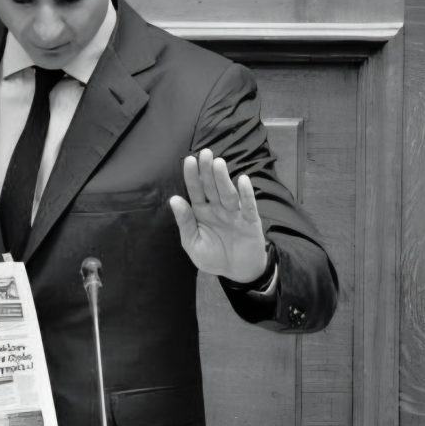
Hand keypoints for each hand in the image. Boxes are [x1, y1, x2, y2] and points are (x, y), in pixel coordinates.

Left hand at [169, 149, 267, 282]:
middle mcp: (218, 208)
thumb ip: (185, 222)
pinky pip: (248, 205)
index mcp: (201, 212)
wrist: (238, 272)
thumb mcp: (193, 243)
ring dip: (223, 178)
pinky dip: (246, 194)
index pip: (195, 190)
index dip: (192, 176)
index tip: (189, 160)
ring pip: (228, 193)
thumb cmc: (213, 257)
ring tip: (219, 164)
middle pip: (212, 187)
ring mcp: (235, 213)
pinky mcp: (251, 221)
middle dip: (207, 170)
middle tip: (205, 153)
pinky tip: (243, 180)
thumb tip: (174, 200)